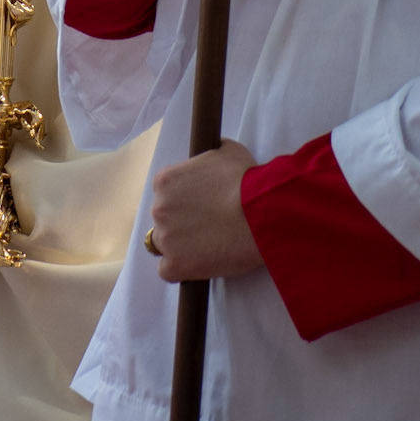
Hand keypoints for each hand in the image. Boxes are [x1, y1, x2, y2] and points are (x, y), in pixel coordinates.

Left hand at [147, 140, 263, 282]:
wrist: (260, 214)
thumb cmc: (246, 180)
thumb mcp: (228, 150)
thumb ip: (212, 152)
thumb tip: (215, 149)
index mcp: (165, 181)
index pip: (165, 192)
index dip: (184, 200)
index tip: (201, 205)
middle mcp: (159, 208)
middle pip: (163, 218)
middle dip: (181, 222)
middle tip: (208, 225)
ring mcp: (165, 239)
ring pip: (163, 245)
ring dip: (180, 246)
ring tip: (206, 246)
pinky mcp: (175, 266)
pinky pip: (168, 271)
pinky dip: (181, 270)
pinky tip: (199, 264)